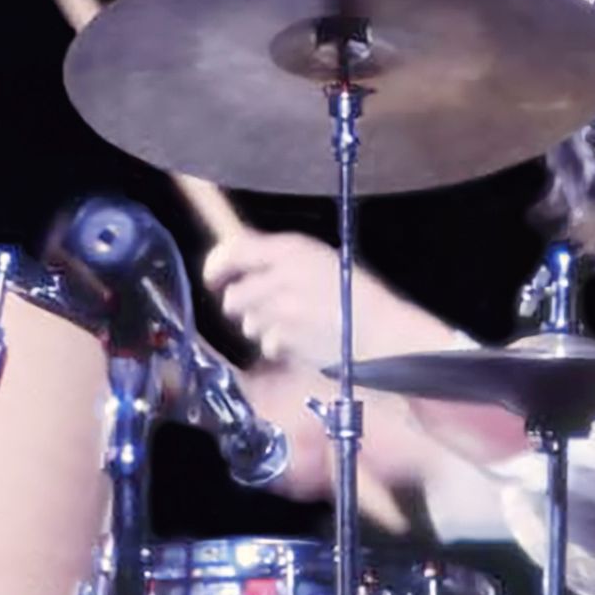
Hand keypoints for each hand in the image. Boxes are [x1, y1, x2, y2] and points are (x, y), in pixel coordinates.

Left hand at [202, 232, 350, 368]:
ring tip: (291, 323)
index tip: (213, 279)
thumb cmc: (354, 293)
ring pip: (248, 323)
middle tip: (263, 308)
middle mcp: (281, 276)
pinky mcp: (287, 339)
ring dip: (262, 327)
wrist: (381, 330)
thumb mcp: (318, 258)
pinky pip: (266, 344)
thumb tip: (235, 261)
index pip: (231, 251)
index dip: (215, 267)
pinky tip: (301, 340)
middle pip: (234, 297)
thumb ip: (278, 258)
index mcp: (290, 248)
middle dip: (243, 306)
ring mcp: (282, 310)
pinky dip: (278, 346)